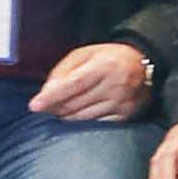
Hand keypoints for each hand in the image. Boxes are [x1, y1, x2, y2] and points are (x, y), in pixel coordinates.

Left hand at [34, 40, 156, 124]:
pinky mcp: (125, 115)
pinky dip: (82, 122)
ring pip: (83, 117)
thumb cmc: (108, 58)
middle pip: (75, 103)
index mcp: (105, 65)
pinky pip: (95, 124)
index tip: (35, 105)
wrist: (142, 63)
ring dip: (66, 116)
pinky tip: (78, 115)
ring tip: (61, 109)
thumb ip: (63, 71)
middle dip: (55, 107)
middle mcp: (116, 85)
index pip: (74, 84)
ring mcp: (122, 102)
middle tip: (45, 107)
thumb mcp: (84, 54)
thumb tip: (45, 93)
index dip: (52, 96)